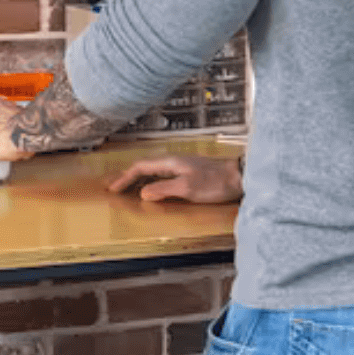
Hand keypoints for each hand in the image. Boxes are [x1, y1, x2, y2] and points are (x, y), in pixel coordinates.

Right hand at [107, 154, 243, 205]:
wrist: (239, 177)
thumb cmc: (216, 182)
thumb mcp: (187, 188)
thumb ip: (163, 189)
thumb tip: (143, 193)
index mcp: (170, 162)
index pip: (140, 167)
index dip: (125, 178)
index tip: (113, 189)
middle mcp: (174, 161)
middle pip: (144, 167)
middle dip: (128, 177)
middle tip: (114, 187)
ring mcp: (182, 166)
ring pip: (153, 171)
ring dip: (139, 179)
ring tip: (128, 189)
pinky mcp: (189, 173)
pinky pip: (163, 176)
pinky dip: (152, 182)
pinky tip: (153, 189)